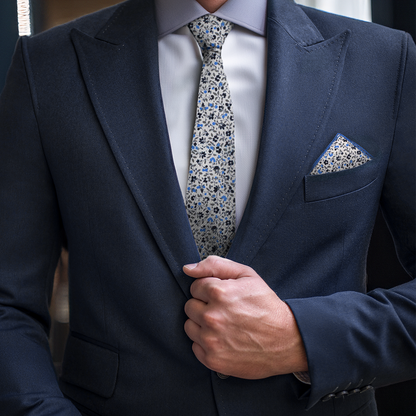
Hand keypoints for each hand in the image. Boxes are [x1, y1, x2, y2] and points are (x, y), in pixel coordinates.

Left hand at [183, 256, 307, 378]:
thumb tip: (188, 269)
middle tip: (223, 310)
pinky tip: (223, 339)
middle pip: (190, 306)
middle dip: (203, 306)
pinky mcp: (213, 359)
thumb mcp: (246, 275)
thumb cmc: (266, 305)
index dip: (209, 290)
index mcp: (218, 292)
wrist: (286, 340)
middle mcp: (211, 316)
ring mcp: (211, 339)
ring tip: (222, 325)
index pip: (194, 287)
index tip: (222, 297)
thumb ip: (215, 266)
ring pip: (189, 326)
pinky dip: (206, 343)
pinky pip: (195, 346)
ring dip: (202, 324)